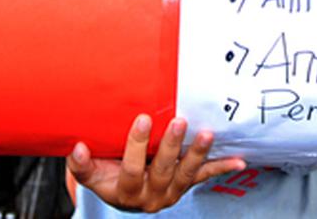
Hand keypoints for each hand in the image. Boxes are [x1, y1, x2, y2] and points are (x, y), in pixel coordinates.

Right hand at [67, 114, 244, 212]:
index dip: (136, 145)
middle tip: (179, 121)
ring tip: (207, 134)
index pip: (132, 169)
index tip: (142, 118)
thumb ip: (81, 165)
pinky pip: (204, 178)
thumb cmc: (107, 178)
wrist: (125, 197)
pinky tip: (239, 162)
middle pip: (163, 170)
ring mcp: (172, 192)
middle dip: (171, 145)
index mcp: (127, 191)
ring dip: (198, 154)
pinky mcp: (185, 186)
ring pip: (187, 174)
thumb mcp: (91, 175)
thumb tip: (76, 147)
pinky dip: (222, 168)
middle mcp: (152, 195)